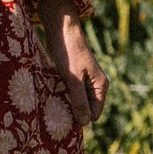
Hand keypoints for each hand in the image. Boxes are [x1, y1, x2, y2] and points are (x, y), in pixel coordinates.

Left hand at [38, 0, 107, 128]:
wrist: (61, 29)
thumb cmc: (68, 53)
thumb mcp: (73, 79)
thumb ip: (79, 101)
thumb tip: (86, 124)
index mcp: (100, 86)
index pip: (94, 114)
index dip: (81, 118)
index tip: (64, 119)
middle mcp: (95, 85)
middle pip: (86, 108)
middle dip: (73, 111)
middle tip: (56, 112)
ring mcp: (85, 81)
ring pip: (77, 101)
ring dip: (66, 103)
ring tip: (53, 102)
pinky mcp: (74, 76)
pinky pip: (70, 92)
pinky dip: (62, 94)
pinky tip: (52, 94)